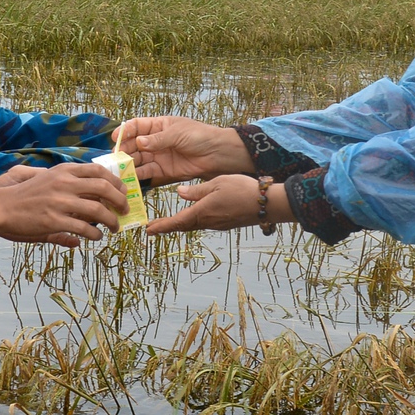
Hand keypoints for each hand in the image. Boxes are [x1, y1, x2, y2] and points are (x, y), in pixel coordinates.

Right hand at [0, 164, 126, 245]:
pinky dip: (95, 234)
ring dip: (111, 221)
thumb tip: (92, 192)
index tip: (123, 191)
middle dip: (120, 200)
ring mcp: (60, 202)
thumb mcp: (48, 181)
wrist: (0, 206)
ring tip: (114, 227)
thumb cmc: (24, 196)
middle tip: (125, 210)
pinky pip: (84, 228)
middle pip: (104, 188)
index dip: (116, 181)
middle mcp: (64, 183)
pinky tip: (96, 237)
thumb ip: (70, 185)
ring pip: (98, 210)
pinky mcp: (54, 221)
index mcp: (64, 171)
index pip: (99, 170)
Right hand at [115, 116, 250, 184]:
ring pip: (138, 160)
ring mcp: (159, 156)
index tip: (114, 137)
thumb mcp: (178, 133)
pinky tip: (130, 177)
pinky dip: (138, 175)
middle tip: (114, 157)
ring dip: (128, 164)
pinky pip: (147, 173)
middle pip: (133, 145)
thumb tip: (139, 142)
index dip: (124, 131)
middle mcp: (155, 141)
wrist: (218, 154)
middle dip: (123, 150)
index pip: (136, 126)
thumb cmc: (200, 136)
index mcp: (158, 126)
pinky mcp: (163, 171)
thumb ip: (158, 140)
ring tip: (119, 169)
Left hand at [142, 174, 271, 235]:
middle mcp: (208, 222)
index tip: (147, 230)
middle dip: (167, 227)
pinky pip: (204, 223)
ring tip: (168, 222)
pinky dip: (193, 221)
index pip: (176, 222)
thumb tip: (180, 193)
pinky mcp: (226, 223)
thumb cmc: (242, 190)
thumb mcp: (216, 184)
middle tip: (152, 228)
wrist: (267, 204)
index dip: (161, 226)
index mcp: (202, 212)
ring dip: (179, 224)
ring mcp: (218, 224)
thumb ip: (197, 191)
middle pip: (183, 226)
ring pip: (193, 225)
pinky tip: (193, 215)